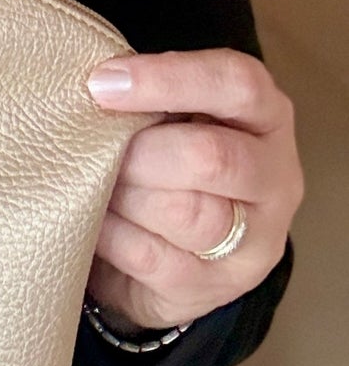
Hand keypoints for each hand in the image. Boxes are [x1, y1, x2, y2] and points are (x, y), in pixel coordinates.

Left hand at [85, 49, 301, 333]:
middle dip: (136, 152)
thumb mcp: (167, 119)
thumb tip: (95, 85)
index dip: (167, 79)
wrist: (169, 256)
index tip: (101, 84)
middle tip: (92, 150)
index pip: (237, 84)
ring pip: (184, 212)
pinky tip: (92, 219)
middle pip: (210, 156)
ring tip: (92, 184)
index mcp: (265, 117)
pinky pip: (148, 255)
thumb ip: (147, 99)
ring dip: (122, 194)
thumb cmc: (163, 163)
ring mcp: (253, 240)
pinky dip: (108, 232)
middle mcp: (274, 177)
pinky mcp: (212, 285)